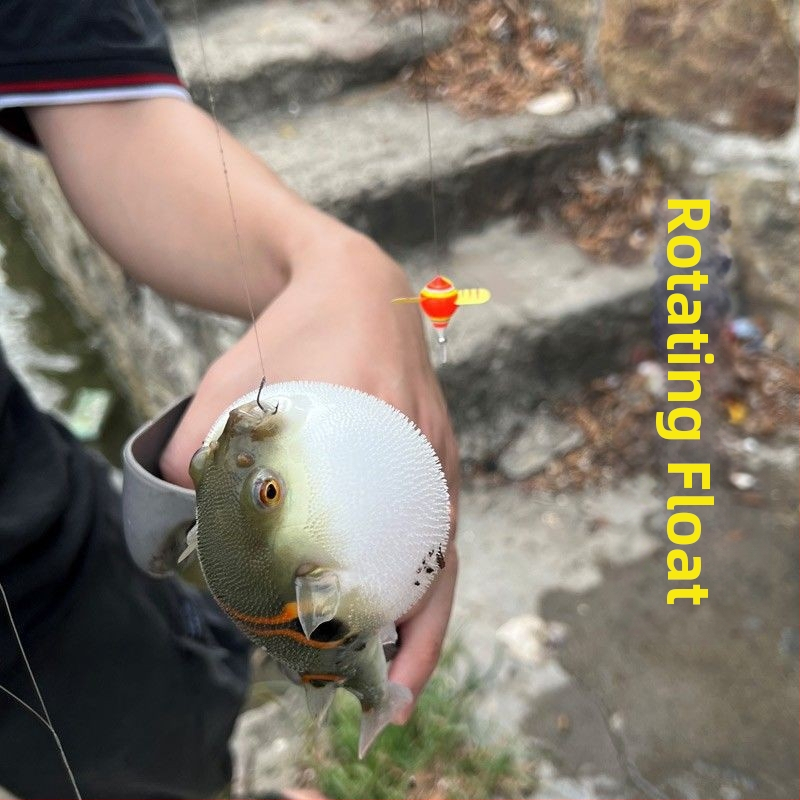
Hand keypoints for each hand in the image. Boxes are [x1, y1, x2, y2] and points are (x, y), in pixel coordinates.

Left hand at [160, 228, 458, 712]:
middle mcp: (427, 449)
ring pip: (445, 546)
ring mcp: (436, 450)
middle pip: (444, 560)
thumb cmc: (294, 326)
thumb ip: (198, 442)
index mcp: (390, 427)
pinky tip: (386, 590)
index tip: (382, 666)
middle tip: (390, 699)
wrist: (358, 280)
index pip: (417, 537)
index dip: (411, 613)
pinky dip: (417, 564)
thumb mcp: (231, 374)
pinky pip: (433, 518)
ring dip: (425, 609)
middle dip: (424, 637)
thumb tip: (172, 520)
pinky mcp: (431, 449)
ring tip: (391, 663)